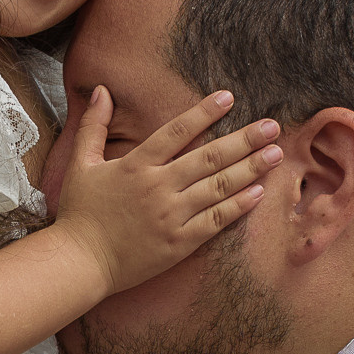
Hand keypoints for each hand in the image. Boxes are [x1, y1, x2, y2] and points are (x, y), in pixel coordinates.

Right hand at [46, 87, 281, 294]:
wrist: (79, 263)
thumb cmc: (79, 213)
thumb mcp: (79, 164)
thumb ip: (93, 126)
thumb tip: (102, 90)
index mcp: (136, 166)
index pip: (177, 131)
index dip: (204, 112)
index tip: (229, 97)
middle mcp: (158, 188)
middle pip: (209, 158)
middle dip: (244, 140)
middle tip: (272, 126)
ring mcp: (171, 217)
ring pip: (218, 188)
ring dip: (250, 169)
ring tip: (275, 155)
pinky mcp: (178, 244)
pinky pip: (215, 222)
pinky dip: (238, 207)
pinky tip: (258, 193)